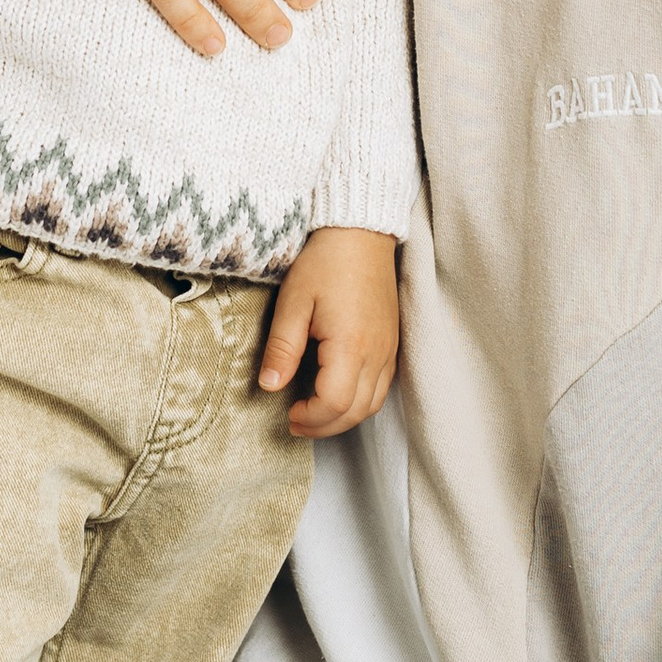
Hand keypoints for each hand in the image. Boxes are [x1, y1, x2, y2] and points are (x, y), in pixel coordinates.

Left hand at [260, 226, 399, 435]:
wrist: (361, 234)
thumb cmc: (325, 263)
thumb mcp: (294, 302)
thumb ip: (282, 348)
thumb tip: (269, 386)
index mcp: (351, 344)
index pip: (334, 403)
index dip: (310, 417)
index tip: (287, 411)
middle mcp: (377, 353)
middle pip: (356, 412)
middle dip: (324, 426)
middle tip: (295, 423)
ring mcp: (389, 350)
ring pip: (372, 405)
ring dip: (343, 419)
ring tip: (314, 414)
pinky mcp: (392, 344)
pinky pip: (381, 388)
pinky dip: (359, 402)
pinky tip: (337, 395)